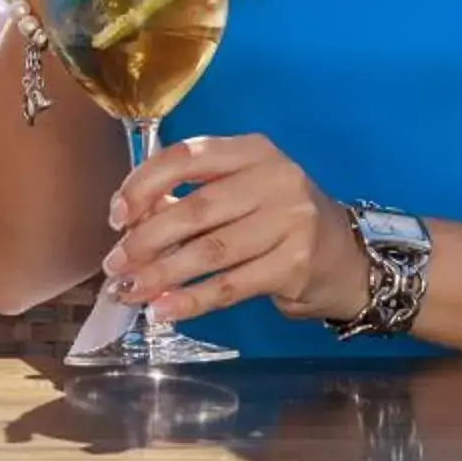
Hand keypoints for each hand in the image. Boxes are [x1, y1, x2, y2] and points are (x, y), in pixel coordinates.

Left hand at [102, 133, 367, 323]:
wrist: (346, 258)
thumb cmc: (279, 221)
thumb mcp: (240, 193)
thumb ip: (189, 198)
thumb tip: (129, 221)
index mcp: (252, 150)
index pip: (186, 157)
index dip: (144, 185)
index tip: (116, 215)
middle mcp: (275, 179)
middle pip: (196, 209)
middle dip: (146, 239)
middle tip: (115, 264)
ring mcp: (290, 221)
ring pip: (210, 251)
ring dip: (162, 274)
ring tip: (129, 291)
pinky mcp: (295, 265)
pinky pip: (231, 285)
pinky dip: (191, 300)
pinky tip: (164, 310)